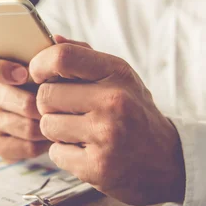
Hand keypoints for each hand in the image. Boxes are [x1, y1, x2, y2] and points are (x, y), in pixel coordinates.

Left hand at [30, 39, 184, 205]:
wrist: (167, 160)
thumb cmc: (133, 111)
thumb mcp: (119, 77)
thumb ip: (84, 55)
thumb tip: (52, 39)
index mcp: (117, 73)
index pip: (63, 57)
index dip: (40, 65)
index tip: (38, 75)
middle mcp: (114, 102)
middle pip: (46, 95)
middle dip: (49, 105)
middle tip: (69, 111)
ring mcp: (107, 136)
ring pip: (47, 125)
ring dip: (57, 131)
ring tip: (81, 132)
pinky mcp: (98, 166)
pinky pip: (55, 153)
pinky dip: (65, 154)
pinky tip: (87, 151)